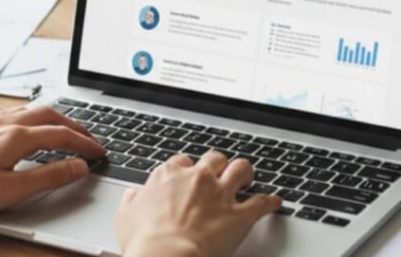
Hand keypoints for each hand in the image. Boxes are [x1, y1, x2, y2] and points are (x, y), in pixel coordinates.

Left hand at [0, 104, 104, 215]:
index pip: (62, 135)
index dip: (85, 144)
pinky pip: (18, 114)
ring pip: (34, 111)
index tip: (100, 153)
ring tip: (68, 130)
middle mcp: (6, 124)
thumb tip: (78, 167)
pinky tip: (31, 127)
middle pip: (51, 116)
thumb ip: (49, 177)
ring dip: (56, 119)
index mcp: (17, 136)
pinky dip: (36, 119)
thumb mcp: (13, 190)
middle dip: (75, 126)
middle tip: (90, 139)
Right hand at [115, 151, 281, 256]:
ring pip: (241, 169)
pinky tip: (275, 202)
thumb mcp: (125, 218)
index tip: (188, 176)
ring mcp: (220, 194)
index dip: (187, 169)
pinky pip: (262, 202)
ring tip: (248, 177)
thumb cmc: (145, 242)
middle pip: (214, 159)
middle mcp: (198, 178)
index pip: (182, 162)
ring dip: (246, 172)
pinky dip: (270, 202)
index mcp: (169, 175)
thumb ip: (131, 202)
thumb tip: (133, 196)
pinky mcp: (239, 215)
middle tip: (220, 173)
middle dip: (218, 165)